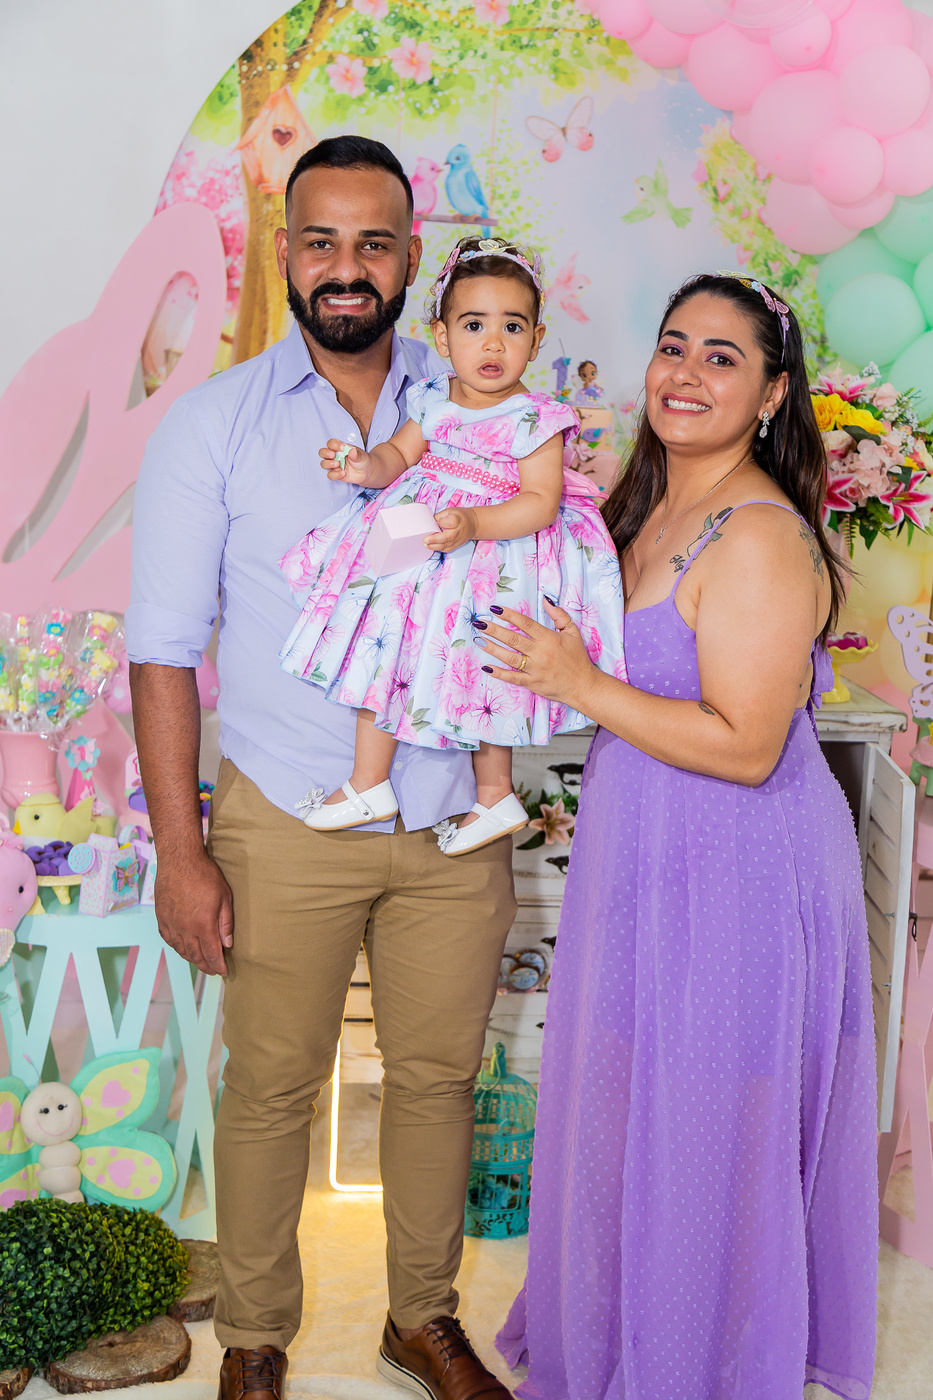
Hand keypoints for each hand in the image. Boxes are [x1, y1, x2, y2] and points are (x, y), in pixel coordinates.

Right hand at [154, 849, 232, 976]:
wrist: (179, 860)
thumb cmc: (205, 874)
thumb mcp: (224, 896)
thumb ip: (226, 923)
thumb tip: (228, 944)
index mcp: (203, 924)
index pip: (211, 953)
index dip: (218, 966)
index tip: (223, 972)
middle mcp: (185, 928)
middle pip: (195, 956)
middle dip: (206, 966)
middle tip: (213, 970)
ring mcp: (171, 924)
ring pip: (181, 950)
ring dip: (192, 959)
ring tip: (201, 962)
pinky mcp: (161, 918)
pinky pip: (169, 940)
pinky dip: (177, 948)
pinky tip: (183, 949)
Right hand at [320, 439, 371, 484]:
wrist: (366, 472)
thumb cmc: (362, 460)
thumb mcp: (361, 456)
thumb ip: (356, 454)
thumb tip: (352, 451)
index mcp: (339, 448)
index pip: (331, 443)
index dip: (334, 445)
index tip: (342, 448)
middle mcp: (335, 456)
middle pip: (322, 452)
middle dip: (325, 453)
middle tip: (333, 455)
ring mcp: (334, 465)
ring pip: (323, 464)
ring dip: (329, 464)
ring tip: (338, 464)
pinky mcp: (336, 474)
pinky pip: (330, 475)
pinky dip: (335, 474)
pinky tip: (343, 473)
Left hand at [424, 508, 475, 552]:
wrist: (473, 524)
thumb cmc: (460, 516)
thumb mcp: (450, 511)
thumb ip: (439, 516)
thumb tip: (429, 522)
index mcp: (458, 520)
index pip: (450, 522)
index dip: (443, 522)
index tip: (439, 521)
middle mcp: (458, 531)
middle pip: (447, 537)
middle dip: (435, 539)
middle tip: (425, 540)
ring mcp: (458, 540)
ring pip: (446, 546)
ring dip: (434, 546)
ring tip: (425, 544)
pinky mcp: (456, 545)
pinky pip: (447, 549)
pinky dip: (439, 549)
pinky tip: (432, 546)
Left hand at [473, 599, 599, 708]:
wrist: (583, 685)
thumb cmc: (578, 659)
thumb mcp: (573, 633)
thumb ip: (559, 615)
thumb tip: (546, 600)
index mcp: (549, 638)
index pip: (525, 623)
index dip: (509, 615)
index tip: (495, 609)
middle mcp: (540, 653)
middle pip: (513, 639)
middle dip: (494, 630)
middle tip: (480, 623)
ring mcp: (535, 669)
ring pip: (509, 657)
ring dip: (493, 648)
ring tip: (479, 640)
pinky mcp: (532, 683)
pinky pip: (513, 678)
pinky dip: (499, 673)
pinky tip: (487, 667)